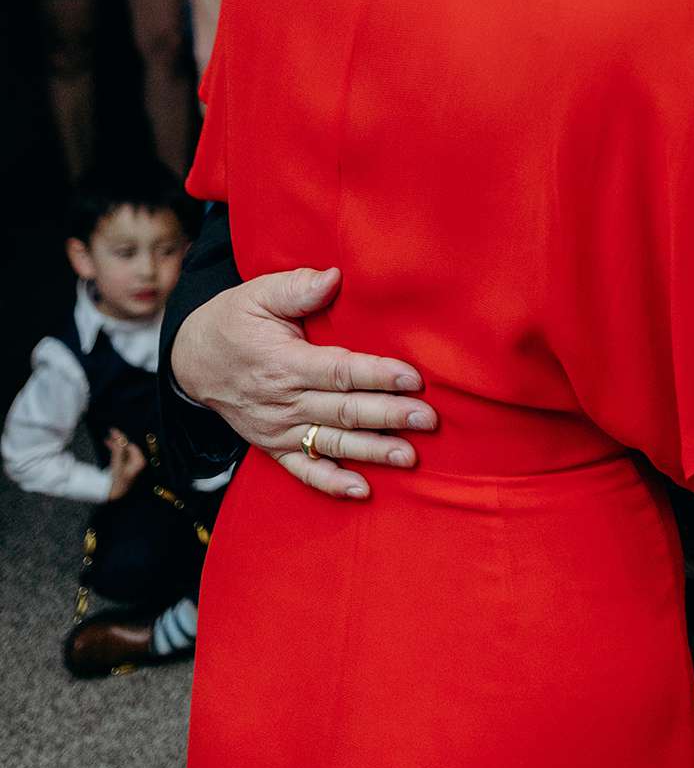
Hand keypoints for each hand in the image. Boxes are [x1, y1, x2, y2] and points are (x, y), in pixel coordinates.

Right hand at [105, 429, 145, 500]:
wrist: (113, 494)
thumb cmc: (118, 480)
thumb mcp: (118, 463)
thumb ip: (118, 449)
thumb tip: (119, 437)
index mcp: (139, 461)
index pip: (130, 445)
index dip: (121, 438)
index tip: (113, 431)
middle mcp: (137, 462)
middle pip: (127, 447)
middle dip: (118, 440)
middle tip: (111, 432)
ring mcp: (131, 465)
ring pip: (123, 450)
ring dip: (115, 444)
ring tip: (108, 439)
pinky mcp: (125, 467)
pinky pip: (120, 455)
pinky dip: (114, 450)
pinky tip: (108, 444)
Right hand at [170, 266, 437, 499]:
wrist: (192, 360)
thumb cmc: (234, 320)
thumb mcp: (258, 293)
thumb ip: (297, 287)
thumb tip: (334, 276)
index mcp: (284, 362)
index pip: (339, 371)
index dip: (377, 375)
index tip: (413, 378)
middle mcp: (283, 400)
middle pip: (343, 411)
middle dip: (388, 416)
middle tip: (428, 419)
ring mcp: (278, 429)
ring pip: (331, 442)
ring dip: (371, 451)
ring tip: (409, 456)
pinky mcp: (273, 446)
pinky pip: (302, 470)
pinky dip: (330, 483)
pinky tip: (361, 491)